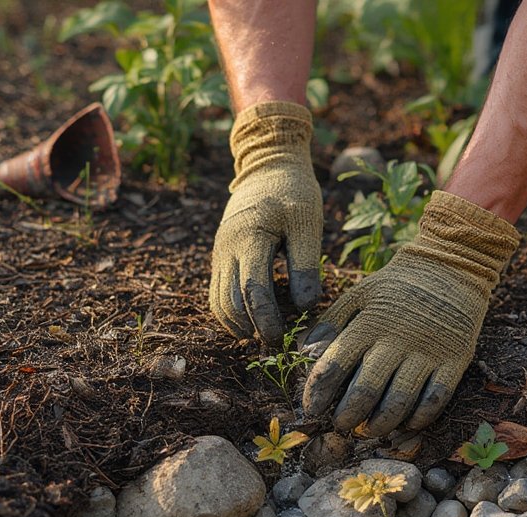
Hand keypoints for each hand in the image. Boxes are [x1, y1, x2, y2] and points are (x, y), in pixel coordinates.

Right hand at [210, 101, 322, 343]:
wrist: (268, 163)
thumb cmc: (294, 191)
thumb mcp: (308, 223)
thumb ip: (306, 265)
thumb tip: (306, 307)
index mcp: (249, 237)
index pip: (252, 290)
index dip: (265, 319)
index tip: (280, 338)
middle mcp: (227, 248)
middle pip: (229, 302)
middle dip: (250, 327)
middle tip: (274, 343)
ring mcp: (220, 253)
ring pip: (217, 301)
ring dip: (236, 324)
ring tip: (261, 335)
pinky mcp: (221, 256)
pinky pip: (218, 292)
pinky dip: (230, 312)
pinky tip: (250, 321)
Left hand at [302, 191, 519, 435]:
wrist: (452, 266)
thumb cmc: (397, 287)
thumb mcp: (359, 295)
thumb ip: (330, 324)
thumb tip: (303, 353)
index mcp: (368, 323)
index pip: (334, 366)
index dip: (318, 393)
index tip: (312, 409)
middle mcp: (397, 339)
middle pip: (366, 391)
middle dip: (347, 416)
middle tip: (340, 426)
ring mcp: (428, 351)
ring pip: (400, 401)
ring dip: (380, 424)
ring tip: (369, 430)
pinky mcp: (455, 360)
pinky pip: (435, 399)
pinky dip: (418, 418)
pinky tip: (405, 424)